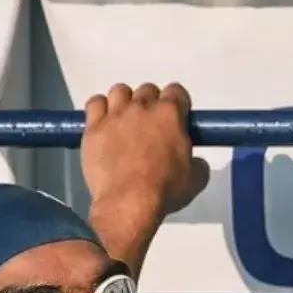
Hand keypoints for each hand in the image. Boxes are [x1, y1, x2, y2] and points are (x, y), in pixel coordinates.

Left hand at [82, 83, 210, 218]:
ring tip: (126, 121)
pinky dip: (100, 108)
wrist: (129, 202)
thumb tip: (196, 163)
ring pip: (120, 91)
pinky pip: (95, 104)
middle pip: (147, 90)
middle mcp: (142, 107)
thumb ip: (198, 164)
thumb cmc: (165, 191)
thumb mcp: (196, 180)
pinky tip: (104, 122)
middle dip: (151, 103)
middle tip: (151, 125)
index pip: (177, 91)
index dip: (178, 104)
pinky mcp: (94, 128)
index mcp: (170, 115)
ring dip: (125, 102)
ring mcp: (115, 115)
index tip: (177, 118)